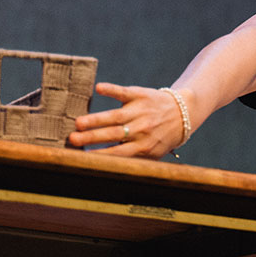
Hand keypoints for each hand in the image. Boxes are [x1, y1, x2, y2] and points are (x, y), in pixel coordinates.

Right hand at [66, 82, 185, 158]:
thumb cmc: (162, 137)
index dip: (101, 154)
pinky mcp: (141, 95)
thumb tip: (107, 169)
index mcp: (144, 146)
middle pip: (114, 134)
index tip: (82, 157)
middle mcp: (142, 128)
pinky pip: (125, 92)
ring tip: (78, 122)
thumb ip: (134, 160)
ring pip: (116, 116)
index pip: (119, 152)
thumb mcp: (153, 153)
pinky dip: (112, 89)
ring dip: (96, 119)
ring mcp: (141, 111)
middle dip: (92, 137)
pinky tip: (99, 88)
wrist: (183, 112)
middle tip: (72, 139)